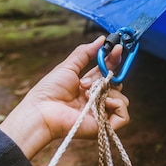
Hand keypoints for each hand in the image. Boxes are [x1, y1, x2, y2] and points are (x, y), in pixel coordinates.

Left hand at [0, 35, 129, 158]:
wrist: (42, 111)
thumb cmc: (49, 91)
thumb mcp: (68, 66)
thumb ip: (85, 53)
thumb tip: (101, 39)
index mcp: (88, 88)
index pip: (108, 73)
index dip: (114, 60)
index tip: (117, 47)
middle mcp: (96, 101)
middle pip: (117, 85)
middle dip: (107, 77)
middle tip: (88, 80)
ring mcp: (101, 114)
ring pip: (122, 99)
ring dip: (107, 91)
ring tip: (87, 94)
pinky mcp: (104, 126)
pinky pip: (123, 115)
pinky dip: (116, 104)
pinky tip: (102, 101)